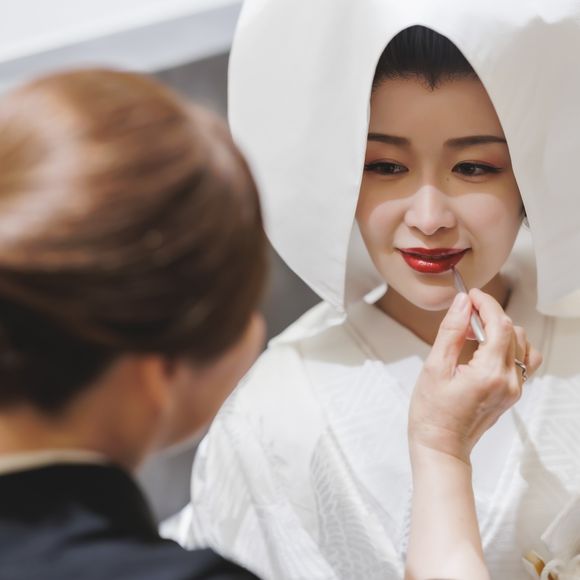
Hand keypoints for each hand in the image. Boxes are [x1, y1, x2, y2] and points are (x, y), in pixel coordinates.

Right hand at [408, 289, 542, 464]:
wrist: (441, 447)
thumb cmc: (432, 414)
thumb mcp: (434, 367)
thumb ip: (451, 332)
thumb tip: (462, 304)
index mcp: (490, 373)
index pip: (500, 324)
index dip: (486, 304)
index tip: (471, 295)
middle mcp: (509, 381)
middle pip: (513, 331)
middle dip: (490, 315)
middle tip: (464, 315)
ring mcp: (514, 389)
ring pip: (522, 345)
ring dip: (501, 331)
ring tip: (474, 334)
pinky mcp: (512, 394)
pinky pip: (522, 362)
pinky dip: (508, 347)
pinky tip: (486, 350)